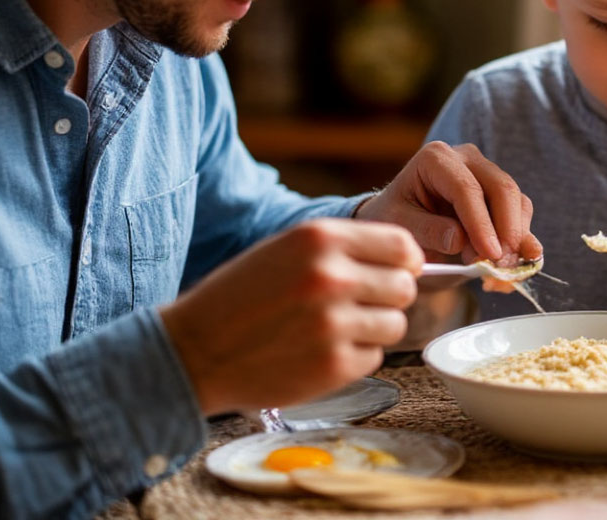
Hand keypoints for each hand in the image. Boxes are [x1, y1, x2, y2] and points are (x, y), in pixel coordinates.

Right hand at [159, 218, 421, 414]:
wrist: (194, 351)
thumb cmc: (241, 296)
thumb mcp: (287, 249)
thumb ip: (345, 249)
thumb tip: (411, 259)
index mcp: (320, 238)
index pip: (402, 245)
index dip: (404, 261)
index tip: (395, 271)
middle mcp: (332, 277)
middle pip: (405, 287)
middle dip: (387, 297)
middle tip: (357, 305)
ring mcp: (334, 324)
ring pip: (395, 325)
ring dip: (373, 329)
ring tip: (334, 329)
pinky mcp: (334, 366)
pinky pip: (374, 358)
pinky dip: (355, 358)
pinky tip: (320, 352)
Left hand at [357, 141, 541, 264]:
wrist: (403, 223)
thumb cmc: (395, 219)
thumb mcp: (399, 225)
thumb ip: (426, 230)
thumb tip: (460, 240)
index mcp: (437, 158)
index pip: (467, 189)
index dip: (481, 224)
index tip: (490, 255)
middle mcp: (468, 159)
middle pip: (502, 189)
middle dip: (508, 230)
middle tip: (503, 265)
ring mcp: (488, 175)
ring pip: (517, 203)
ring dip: (516, 240)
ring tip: (502, 272)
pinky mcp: (501, 196)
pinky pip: (522, 216)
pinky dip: (521, 243)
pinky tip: (510, 269)